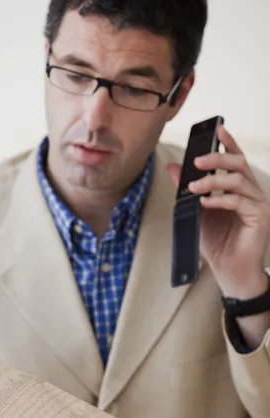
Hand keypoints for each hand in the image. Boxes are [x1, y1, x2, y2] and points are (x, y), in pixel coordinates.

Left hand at [167, 126, 269, 298]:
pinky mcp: (260, 217)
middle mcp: (252, 193)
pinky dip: (220, 199)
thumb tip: (174, 169)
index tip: (218, 130)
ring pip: (238, 180)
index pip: (236, 161)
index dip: (229, 144)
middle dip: (217, 158)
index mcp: (240, 190)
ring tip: (194, 187)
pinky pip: (239, 201)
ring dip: (213, 180)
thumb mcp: (196, 212)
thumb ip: (188, 190)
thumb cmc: (217, 244)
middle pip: (239, 164)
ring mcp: (258, 204)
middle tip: (197, 160)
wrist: (228, 271)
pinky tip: (205, 202)